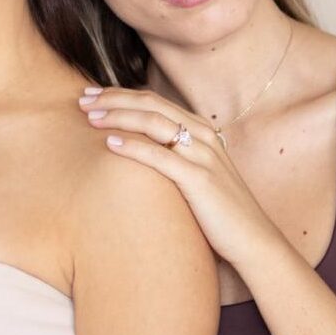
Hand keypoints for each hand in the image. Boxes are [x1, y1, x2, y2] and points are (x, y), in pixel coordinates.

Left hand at [79, 86, 277, 267]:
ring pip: (154, 124)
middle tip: (83, 100)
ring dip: (118, 116)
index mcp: (201, 129)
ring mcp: (203, 155)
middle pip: (151, 105)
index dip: (120, 95)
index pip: (154, 101)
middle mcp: (203, 135)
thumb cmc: (218, 209)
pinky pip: (161, 157)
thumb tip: (136, 147)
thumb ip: (173, 154)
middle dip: (113, 99)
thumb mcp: (196, 172)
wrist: (253, 239)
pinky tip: (110, 144)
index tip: (92, 95)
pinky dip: (133, 147)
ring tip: (90, 118)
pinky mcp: (200, 179)